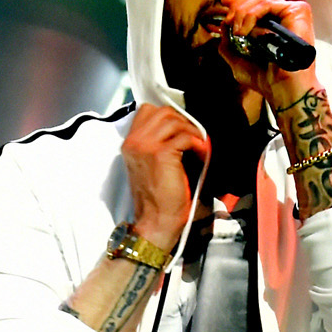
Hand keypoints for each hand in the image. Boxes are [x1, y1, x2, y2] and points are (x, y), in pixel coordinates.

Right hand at [118, 98, 211, 242]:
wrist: (156, 221)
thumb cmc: (156, 198)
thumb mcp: (148, 165)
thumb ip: (155, 143)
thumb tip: (178, 126)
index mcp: (130, 144)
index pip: (146, 110)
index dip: (168, 115)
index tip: (181, 127)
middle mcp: (134, 142)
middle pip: (162, 112)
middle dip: (182, 121)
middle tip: (193, 136)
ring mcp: (146, 146)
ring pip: (174, 120)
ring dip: (191, 131)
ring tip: (198, 145)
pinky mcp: (161, 154)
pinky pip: (185, 137)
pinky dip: (198, 143)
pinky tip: (201, 153)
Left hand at [200, 0, 318, 104]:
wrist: (281, 88)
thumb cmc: (265, 78)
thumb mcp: (239, 60)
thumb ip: (229, 43)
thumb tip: (223, 24)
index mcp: (277, 23)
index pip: (257, 2)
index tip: (224, 1)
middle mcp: (286, 16)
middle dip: (237, 6)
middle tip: (228, 21)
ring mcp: (293, 12)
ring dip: (241, 13)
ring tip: (237, 32)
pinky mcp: (298, 12)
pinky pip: (267, 4)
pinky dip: (250, 15)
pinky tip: (244, 31)